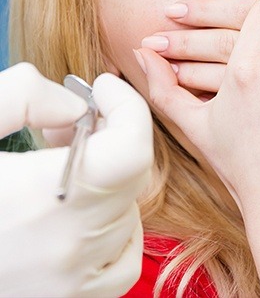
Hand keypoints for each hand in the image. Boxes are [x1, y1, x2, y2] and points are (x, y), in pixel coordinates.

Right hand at [0, 64, 152, 297]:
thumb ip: (21, 96)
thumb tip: (74, 107)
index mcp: (39, 200)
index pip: (131, 151)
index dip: (128, 107)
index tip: (103, 88)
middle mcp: (65, 248)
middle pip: (131, 174)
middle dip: (111, 130)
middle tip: (69, 119)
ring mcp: (68, 283)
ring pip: (129, 212)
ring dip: (109, 175)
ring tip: (63, 160)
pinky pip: (121, 258)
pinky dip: (115, 225)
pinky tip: (78, 208)